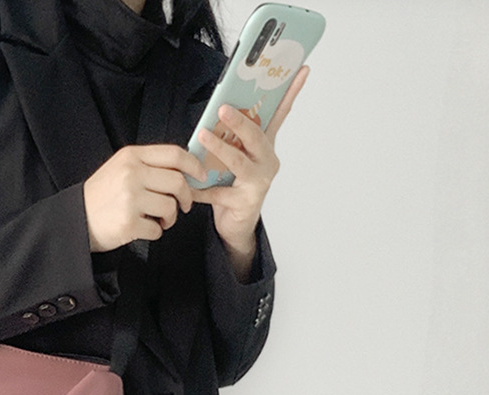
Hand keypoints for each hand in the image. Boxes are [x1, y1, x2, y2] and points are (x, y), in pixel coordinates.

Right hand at [83, 144, 206, 251]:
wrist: (76, 220)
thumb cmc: (102, 196)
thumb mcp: (120, 168)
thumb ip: (148, 166)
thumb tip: (183, 170)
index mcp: (132, 157)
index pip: (174, 154)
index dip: (194, 165)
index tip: (201, 176)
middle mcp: (131, 174)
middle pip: (178, 182)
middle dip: (186, 197)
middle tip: (184, 205)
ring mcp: (130, 199)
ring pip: (170, 207)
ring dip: (170, 218)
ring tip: (159, 220)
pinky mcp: (129, 222)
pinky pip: (157, 230)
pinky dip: (155, 232)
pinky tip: (144, 229)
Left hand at [192, 66, 309, 277]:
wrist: (236, 225)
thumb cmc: (235, 188)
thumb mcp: (235, 158)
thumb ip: (230, 139)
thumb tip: (216, 113)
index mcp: (266, 147)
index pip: (280, 115)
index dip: (291, 93)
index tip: (302, 69)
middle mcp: (267, 162)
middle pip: (256, 137)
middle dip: (240, 121)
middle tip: (223, 109)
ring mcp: (258, 182)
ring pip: (239, 162)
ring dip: (220, 148)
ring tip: (202, 137)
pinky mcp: (245, 201)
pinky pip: (219, 191)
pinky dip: (202, 188)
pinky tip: (190, 186)